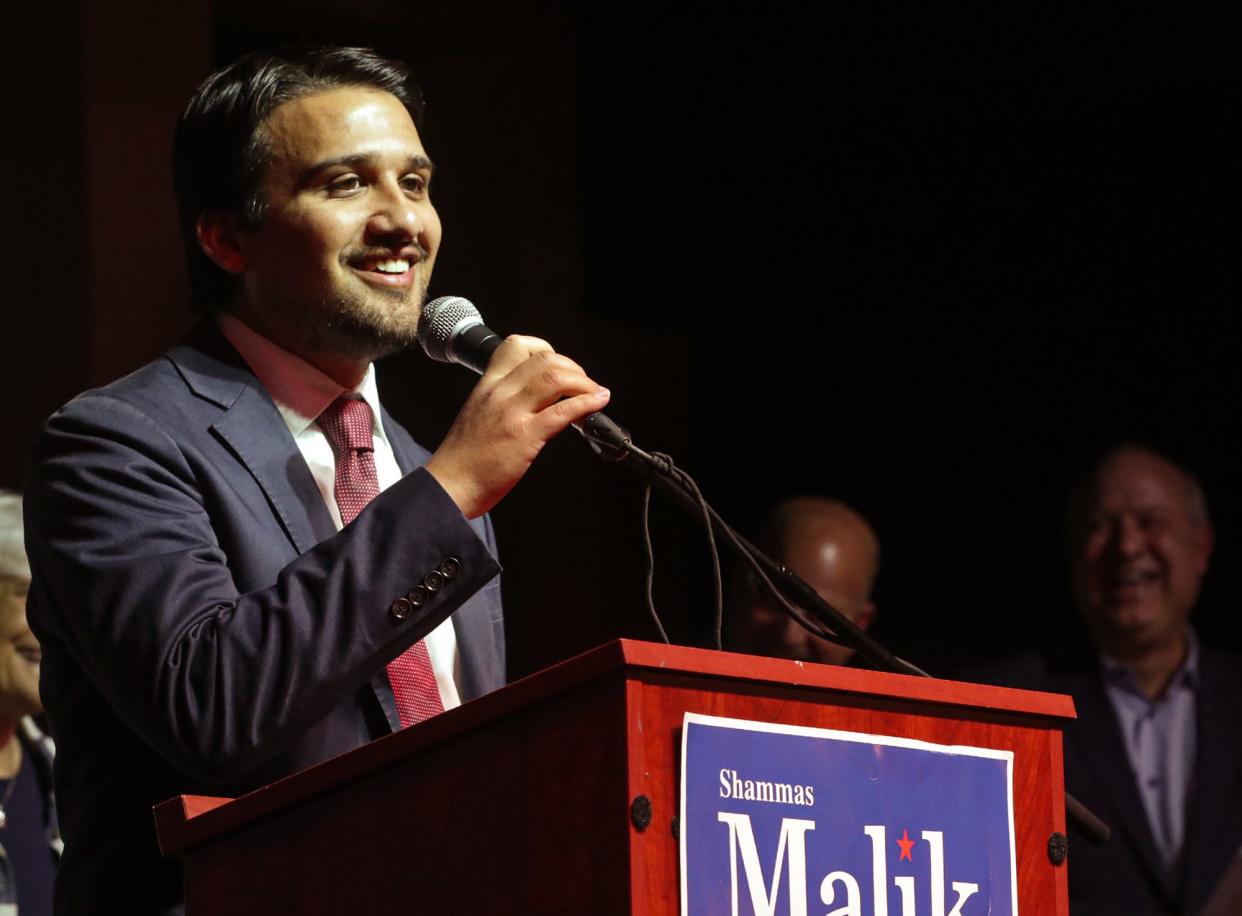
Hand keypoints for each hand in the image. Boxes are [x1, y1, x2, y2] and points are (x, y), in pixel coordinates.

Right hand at [425, 335, 610, 517]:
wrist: (449, 485)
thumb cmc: (464, 457)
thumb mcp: (479, 414)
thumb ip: (504, 401)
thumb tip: (537, 398)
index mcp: (487, 385)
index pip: (517, 345)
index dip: (547, 350)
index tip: (560, 366)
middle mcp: (499, 393)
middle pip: (545, 359)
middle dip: (573, 368)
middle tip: (583, 384)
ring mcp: (512, 413)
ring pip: (556, 378)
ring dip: (584, 383)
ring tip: (593, 394)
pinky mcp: (524, 437)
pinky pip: (563, 411)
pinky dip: (587, 403)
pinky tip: (598, 403)